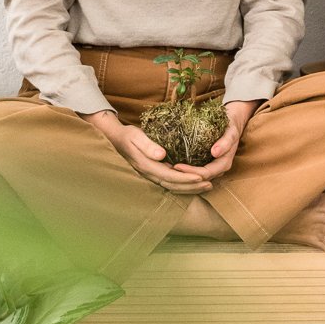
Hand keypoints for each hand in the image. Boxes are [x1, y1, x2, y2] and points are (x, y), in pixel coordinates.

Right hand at [83, 110, 213, 193]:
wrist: (115, 139)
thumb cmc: (126, 135)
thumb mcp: (135, 136)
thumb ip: (148, 145)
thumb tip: (162, 155)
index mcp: (146, 166)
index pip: (169, 176)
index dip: (185, 178)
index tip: (200, 177)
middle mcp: (149, 174)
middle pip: (173, 185)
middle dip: (192, 186)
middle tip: (209, 184)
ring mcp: (150, 175)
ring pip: (172, 187)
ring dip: (190, 188)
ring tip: (206, 185)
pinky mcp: (153, 173)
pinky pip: (170, 183)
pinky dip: (183, 185)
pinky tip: (194, 182)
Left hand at [167, 99, 258, 184]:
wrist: (234, 122)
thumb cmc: (231, 126)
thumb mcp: (231, 132)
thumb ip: (225, 143)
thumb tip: (215, 152)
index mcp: (223, 164)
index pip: (204, 174)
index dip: (190, 172)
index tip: (176, 166)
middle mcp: (217, 170)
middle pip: (198, 180)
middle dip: (183, 177)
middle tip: (166, 169)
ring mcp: (212, 168)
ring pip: (195, 179)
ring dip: (182, 177)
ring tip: (166, 170)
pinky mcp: (207, 164)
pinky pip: (195, 173)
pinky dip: (184, 173)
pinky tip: (172, 168)